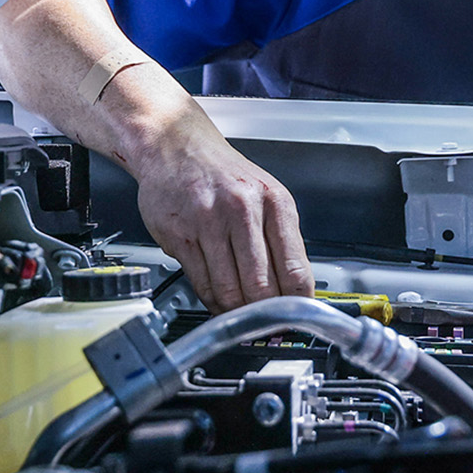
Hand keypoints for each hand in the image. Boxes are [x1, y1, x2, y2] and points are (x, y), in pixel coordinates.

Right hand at [128, 106, 313, 311]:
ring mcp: (207, 222)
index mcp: (274, 202)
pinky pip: (201, 283)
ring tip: (241, 316)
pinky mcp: (178, 234)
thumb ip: (281, 239)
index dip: (297, 304)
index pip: (295, 269)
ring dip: (236, 312)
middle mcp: (242, 210)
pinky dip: (212, 300)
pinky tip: (218, 300)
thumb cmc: (223, 174)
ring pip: (229, 289)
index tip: (296, 320)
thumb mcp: (266, 195)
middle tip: (266, 326)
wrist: (175, 146)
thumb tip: (294, 289)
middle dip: (265, 314)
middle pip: (261, 286)